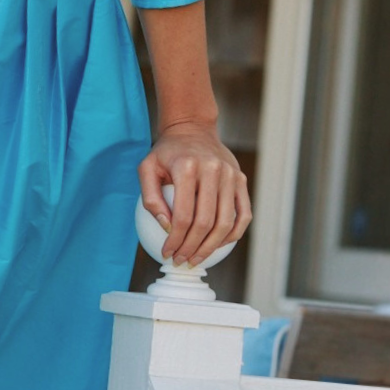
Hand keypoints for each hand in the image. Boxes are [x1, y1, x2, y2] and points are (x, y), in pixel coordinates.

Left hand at [138, 119, 250, 267]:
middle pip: (205, 222)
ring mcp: (231, 175)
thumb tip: (166, 226)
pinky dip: (232, 235)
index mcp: (187, 167)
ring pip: (226, 222)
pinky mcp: (241, 180)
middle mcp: (212, 170)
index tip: (168, 253)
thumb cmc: (167, 153)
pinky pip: (243, 215)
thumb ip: (151, 197)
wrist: (192, 129)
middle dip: (192, 248)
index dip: (175, 239)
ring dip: (211, 247)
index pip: (183, 215)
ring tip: (197, 258)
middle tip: (182, 260)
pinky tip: (218, 245)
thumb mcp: (147, 167)